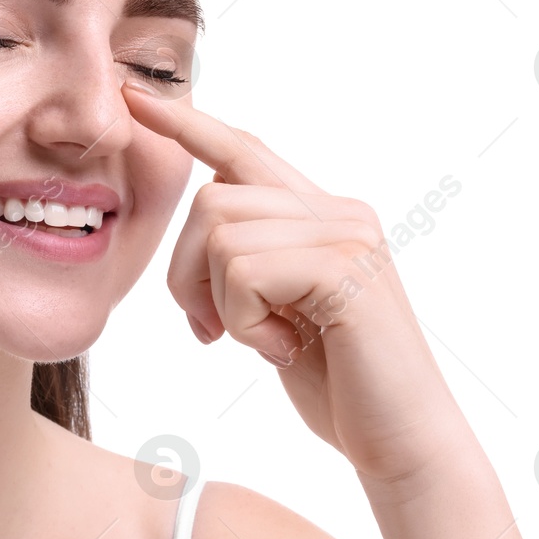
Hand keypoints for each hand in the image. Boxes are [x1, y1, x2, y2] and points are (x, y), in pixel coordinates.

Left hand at [120, 80, 468, 483]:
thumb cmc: (340, 387)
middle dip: (186, 273)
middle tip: (210, 332)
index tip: (135, 97)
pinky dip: (244, 321)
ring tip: (262, 342)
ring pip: (221, 234)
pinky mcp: (346, 267)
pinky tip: (283, 350)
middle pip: (211, 199)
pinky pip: (245, 271)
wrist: (402, 441)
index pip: (243, 150)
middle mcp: (338, 211)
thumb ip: (249, 267)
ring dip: (220, 304)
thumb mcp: (277, 314)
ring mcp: (347, 234)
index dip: (187, 125)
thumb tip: (202, 242)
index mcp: (321, 215)